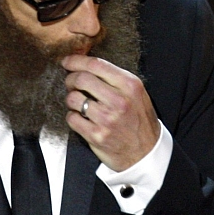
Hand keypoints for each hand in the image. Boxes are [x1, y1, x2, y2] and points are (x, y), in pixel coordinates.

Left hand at [62, 55, 159, 170]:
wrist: (145, 153)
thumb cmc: (139, 122)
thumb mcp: (137, 94)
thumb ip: (116, 79)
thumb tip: (87, 66)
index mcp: (130, 86)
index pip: (96, 65)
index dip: (77, 60)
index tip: (67, 61)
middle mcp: (119, 101)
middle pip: (81, 79)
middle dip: (71, 79)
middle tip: (71, 83)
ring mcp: (107, 119)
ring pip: (73, 98)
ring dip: (71, 99)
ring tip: (79, 103)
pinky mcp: (96, 135)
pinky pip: (72, 118)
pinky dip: (73, 117)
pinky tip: (82, 118)